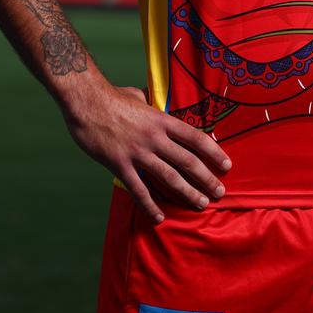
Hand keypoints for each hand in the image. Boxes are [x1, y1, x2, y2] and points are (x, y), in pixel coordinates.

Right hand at [62, 78, 231, 223]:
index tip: (226, 165)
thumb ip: (151, 103)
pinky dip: (150, 205)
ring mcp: (138, 152)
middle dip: (206, 179)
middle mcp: (154, 137)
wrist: (87, 101)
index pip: (195, 138)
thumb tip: (155, 100)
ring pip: (169, 177)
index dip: (214, 152)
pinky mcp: (120, 165)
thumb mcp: (139, 96)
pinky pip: (139, 190)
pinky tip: (159, 217)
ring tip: (201, 204)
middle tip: (219, 192)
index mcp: (161, 120)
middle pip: (188, 161)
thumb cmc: (112, 96)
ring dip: (187, 193)